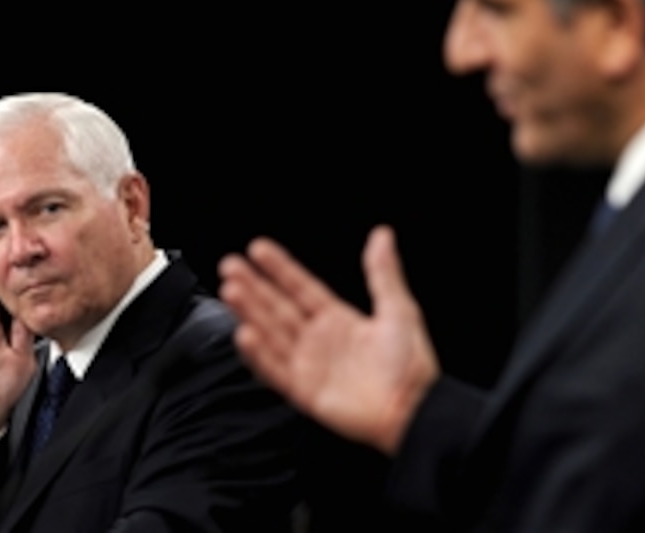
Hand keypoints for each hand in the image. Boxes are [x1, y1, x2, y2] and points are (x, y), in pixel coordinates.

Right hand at [219, 225, 438, 455]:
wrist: (414, 409)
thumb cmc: (412, 365)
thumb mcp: (399, 310)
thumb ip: (383, 272)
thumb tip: (383, 235)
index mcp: (338, 319)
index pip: (300, 287)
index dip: (280, 268)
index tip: (257, 249)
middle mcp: (318, 340)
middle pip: (277, 307)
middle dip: (253, 286)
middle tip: (230, 265)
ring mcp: (309, 365)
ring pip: (271, 334)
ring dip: (250, 313)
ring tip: (231, 290)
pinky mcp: (305, 392)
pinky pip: (275, 370)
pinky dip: (259, 353)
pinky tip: (244, 334)